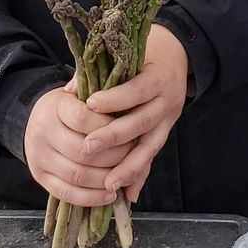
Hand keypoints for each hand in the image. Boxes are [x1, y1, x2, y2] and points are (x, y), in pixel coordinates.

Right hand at [24, 79, 130, 207]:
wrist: (39, 120)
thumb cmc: (72, 107)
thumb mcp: (84, 95)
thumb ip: (106, 101)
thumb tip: (129, 114)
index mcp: (55, 105)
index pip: (83, 118)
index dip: (109, 128)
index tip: (130, 131)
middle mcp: (42, 130)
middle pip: (82, 150)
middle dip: (113, 157)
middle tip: (133, 157)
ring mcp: (38, 156)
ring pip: (76, 174)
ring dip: (105, 180)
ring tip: (124, 178)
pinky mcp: (39, 176)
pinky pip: (65, 192)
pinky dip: (90, 198)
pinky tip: (109, 196)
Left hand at [81, 24, 189, 203]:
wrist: (178, 54)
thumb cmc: (145, 52)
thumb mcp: (127, 54)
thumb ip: (99, 71)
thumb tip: (69, 92)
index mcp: (158, 77)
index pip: (137, 89)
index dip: (116, 98)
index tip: (90, 104)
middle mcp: (168, 100)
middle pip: (142, 122)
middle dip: (115, 137)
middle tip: (88, 148)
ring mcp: (169, 119)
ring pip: (151, 146)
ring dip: (129, 167)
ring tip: (109, 184)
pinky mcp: (166, 132)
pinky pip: (152, 156)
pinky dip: (140, 176)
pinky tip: (129, 194)